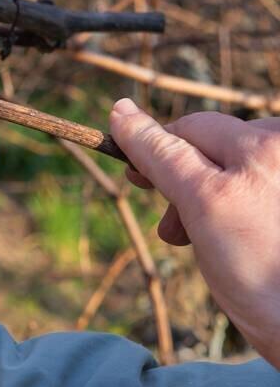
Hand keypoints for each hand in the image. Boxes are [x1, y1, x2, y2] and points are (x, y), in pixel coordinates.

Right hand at [110, 98, 279, 367]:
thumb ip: (162, 154)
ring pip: (236, 171)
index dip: (151, 148)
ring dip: (210, 198)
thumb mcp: (207, 204)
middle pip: (216, 147)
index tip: (132, 170)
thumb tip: (120, 111)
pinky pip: (259, 192)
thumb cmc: (265, 276)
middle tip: (172, 231)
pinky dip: (239, 212)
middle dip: (185, 181)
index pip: (190, 129)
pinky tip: (238, 247)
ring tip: (203, 243)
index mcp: (266, 143)